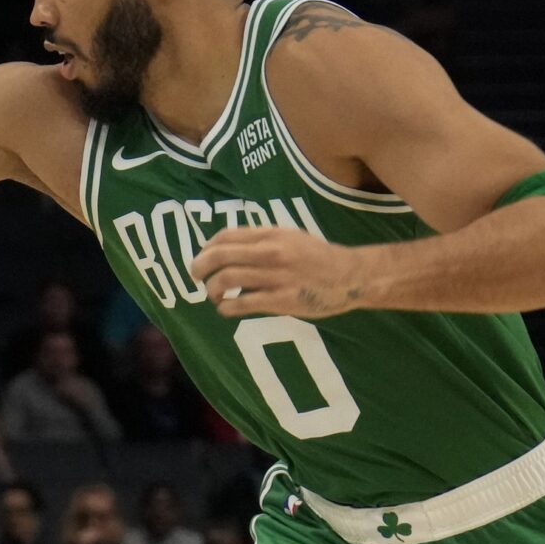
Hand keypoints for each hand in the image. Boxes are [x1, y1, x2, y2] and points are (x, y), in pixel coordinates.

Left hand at [191, 225, 370, 320]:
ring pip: (227, 279)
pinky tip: (226, 309)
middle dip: (199, 267)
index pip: (225, 236)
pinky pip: (242, 304)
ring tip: (213, 295)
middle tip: (195, 276)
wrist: (349, 277)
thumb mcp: (291, 237)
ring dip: (212, 289)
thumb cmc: (317, 257)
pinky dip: (226, 307)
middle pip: (219, 256)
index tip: (203, 256)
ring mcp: (275, 277)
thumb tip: (227, 246)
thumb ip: (262, 239)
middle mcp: (271, 252)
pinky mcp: (281, 300)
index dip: (206, 247)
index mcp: (271, 234)